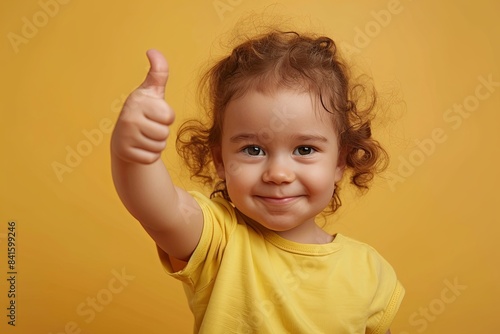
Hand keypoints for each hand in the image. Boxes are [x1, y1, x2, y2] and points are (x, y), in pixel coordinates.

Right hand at [111, 49, 173, 163]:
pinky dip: (149, 155)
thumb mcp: (151, 91)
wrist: (123, 138)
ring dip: (156, 144)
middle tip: (148, 127)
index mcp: (138, 100)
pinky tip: (139, 147)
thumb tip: (153, 51)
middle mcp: (128, 117)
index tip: (153, 113)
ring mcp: (125, 136)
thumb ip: (158, 72)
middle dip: (161, 132)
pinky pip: (152, 158)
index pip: (169, 116)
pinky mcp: (125, 153)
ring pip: (159, 146)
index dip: (166, 117)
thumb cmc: (143, 111)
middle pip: (165, 132)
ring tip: (143, 136)